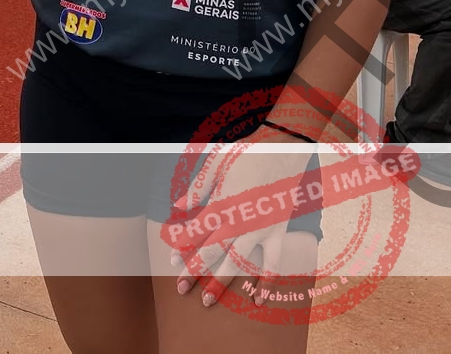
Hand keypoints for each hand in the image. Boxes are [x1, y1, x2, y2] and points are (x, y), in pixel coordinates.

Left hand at [170, 126, 316, 306]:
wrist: (283, 151)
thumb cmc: (246, 154)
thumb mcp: (216, 163)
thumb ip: (198, 187)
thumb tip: (179, 205)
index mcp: (220, 203)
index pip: (195, 231)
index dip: (181, 247)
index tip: (171, 260)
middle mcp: (237, 221)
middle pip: (211, 252)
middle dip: (194, 272)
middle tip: (179, 289)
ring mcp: (259, 230)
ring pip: (237, 264)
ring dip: (221, 283)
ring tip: (207, 301)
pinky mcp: (278, 233)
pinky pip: (273, 263)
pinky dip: (266, 284)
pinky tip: (259, 301)